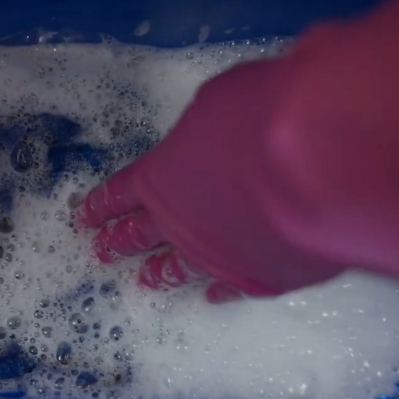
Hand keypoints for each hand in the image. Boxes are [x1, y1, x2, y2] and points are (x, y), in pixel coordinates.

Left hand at [79, 57, 343, 302]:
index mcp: (160, 178)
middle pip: (138, 235)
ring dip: (158, 274)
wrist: (314, 167)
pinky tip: (211, 294)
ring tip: (143, 281)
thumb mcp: (216, 104)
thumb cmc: (258, 117)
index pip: (120, 193)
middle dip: (117, 242)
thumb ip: (201, 133)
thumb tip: (203, 141)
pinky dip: (218, 290)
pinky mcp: (256, 277)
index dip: (102, 205)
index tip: (84, 218)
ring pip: (177, 269)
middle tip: (100, 252)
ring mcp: (215, 256)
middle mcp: (178, 223)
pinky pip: (229, 288)